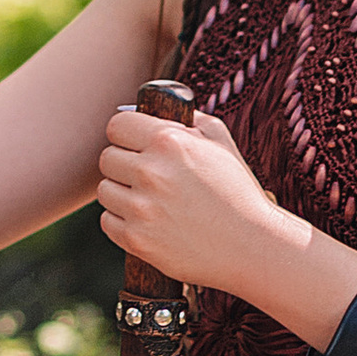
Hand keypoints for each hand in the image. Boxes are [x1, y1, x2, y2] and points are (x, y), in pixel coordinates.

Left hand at [97, 107, 280, 295]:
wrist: (251, 246)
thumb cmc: (237, 191)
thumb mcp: (220, 142)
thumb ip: (184, 119)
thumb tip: (144, 109)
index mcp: (169, 142)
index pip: (117, 126)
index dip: (126, 135)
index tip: (134, 145)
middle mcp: (151, 172)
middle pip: (107, 158)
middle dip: (125, 164)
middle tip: (147, 176)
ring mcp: (142, 208)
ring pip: (105, 191)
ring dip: (122, 194)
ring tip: (150, 201)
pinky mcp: (137, 240)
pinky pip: (108, 221)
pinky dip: (123, 222)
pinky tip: (148, 221)